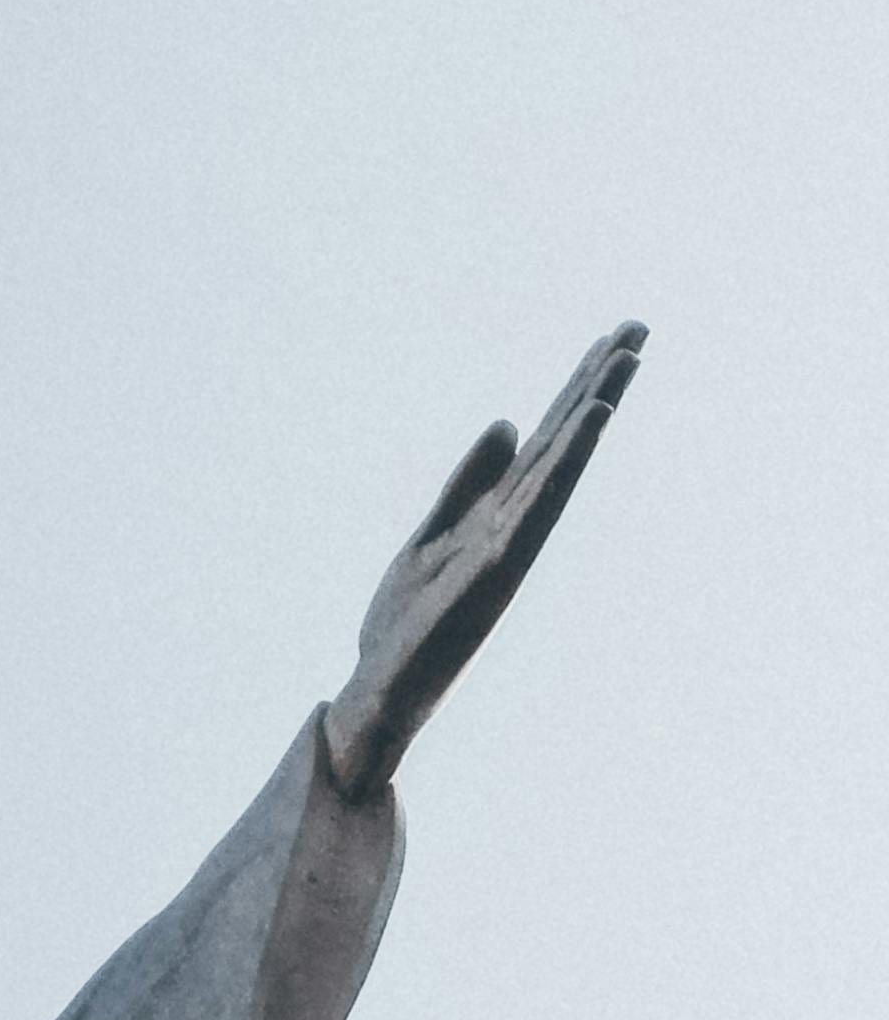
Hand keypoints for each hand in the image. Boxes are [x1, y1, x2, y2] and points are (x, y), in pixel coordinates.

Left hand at [323, 321, 645, 800]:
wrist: (381, 693)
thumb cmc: (406, 626)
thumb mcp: (430, 536)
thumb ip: (467, 485)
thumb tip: (507, 425)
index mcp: (496, 516)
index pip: (543, 442)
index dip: (574, 391)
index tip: (610, 339)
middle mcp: (512, 526)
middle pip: (560, 443)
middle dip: (596, 385)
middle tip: (638, 326)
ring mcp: (508, 545)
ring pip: (558, 467)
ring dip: (591, 413)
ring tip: (624, 360)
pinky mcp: (495, 568)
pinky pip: (538, 505)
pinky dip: (566, 461)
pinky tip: (589, 421)